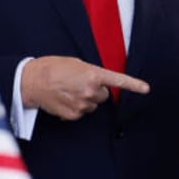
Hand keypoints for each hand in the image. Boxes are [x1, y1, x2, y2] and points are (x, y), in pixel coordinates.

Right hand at [21, 56, 149, 120]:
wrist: (32, 81)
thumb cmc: (52, 68)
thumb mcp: (75, 64)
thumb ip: (91, 73)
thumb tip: (98, 84)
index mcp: (93, 74)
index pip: (119, 80)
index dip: (134, 85)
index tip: (146, 89)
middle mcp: (91, 90)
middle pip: (104, 95)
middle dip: (96, 91)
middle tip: (80, 84)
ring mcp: (82, 104)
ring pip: (93, 105)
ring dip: (85, 99)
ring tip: (68, 91)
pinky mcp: (73, 115)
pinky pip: (81, 113)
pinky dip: (75, 108)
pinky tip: (63, 100)